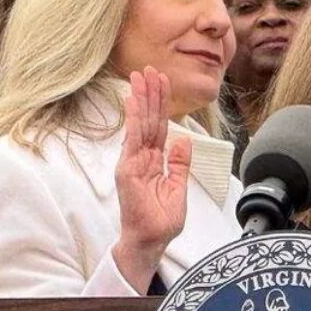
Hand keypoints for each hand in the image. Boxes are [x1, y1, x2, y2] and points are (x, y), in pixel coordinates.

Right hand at [113, 67, 191, 291]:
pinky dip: (133, 118)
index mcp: (154, 162)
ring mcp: (132, 162)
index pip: (158, 127)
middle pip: (148, 120)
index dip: (161, 105)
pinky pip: (132, 139)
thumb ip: (179, 164)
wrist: (151, 241)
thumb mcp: (177, 187)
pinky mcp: (127, 169)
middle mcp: (140, 158)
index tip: (162, 83)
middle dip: (150, 94)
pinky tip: (134, 100)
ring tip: (142, 76)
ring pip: (139, 124)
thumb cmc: (160, 220)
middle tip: (151, 69)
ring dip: (141, 99)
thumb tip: (183, 140)